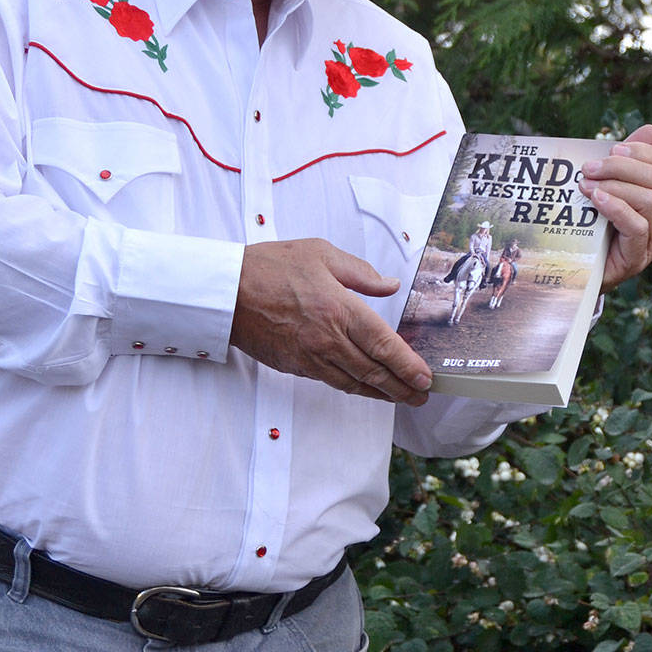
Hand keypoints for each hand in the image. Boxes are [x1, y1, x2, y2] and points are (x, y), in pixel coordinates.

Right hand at [230, 239, 432, 405]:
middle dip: (402, 387)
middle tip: (422, 395)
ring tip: (401, 398)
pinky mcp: (295, 365)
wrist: (226, 291)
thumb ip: (360, 272)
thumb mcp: (321, 254)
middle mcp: (328, 339)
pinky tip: (364, 387)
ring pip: (354, 383)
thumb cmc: (270, 267)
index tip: (424, 376)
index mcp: (340, 308)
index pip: (384, 344)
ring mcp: (310, 356)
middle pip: (374, 372)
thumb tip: (389, 285)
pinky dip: (353, 388)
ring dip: (381, 394)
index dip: (408, 365)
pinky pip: (331, 381)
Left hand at [578, 125, 651, 291]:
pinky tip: (596, 200)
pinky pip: (637, 226)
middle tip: (588, 167)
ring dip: (615, 186)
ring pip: (650, 201)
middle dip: (621, 167)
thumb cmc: (588, 226)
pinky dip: (616, 208)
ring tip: (585, 185)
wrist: (574, 271)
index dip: (646, 152)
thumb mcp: (602, 188)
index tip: (614, 149)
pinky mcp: (637, 258)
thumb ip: (621, 162)